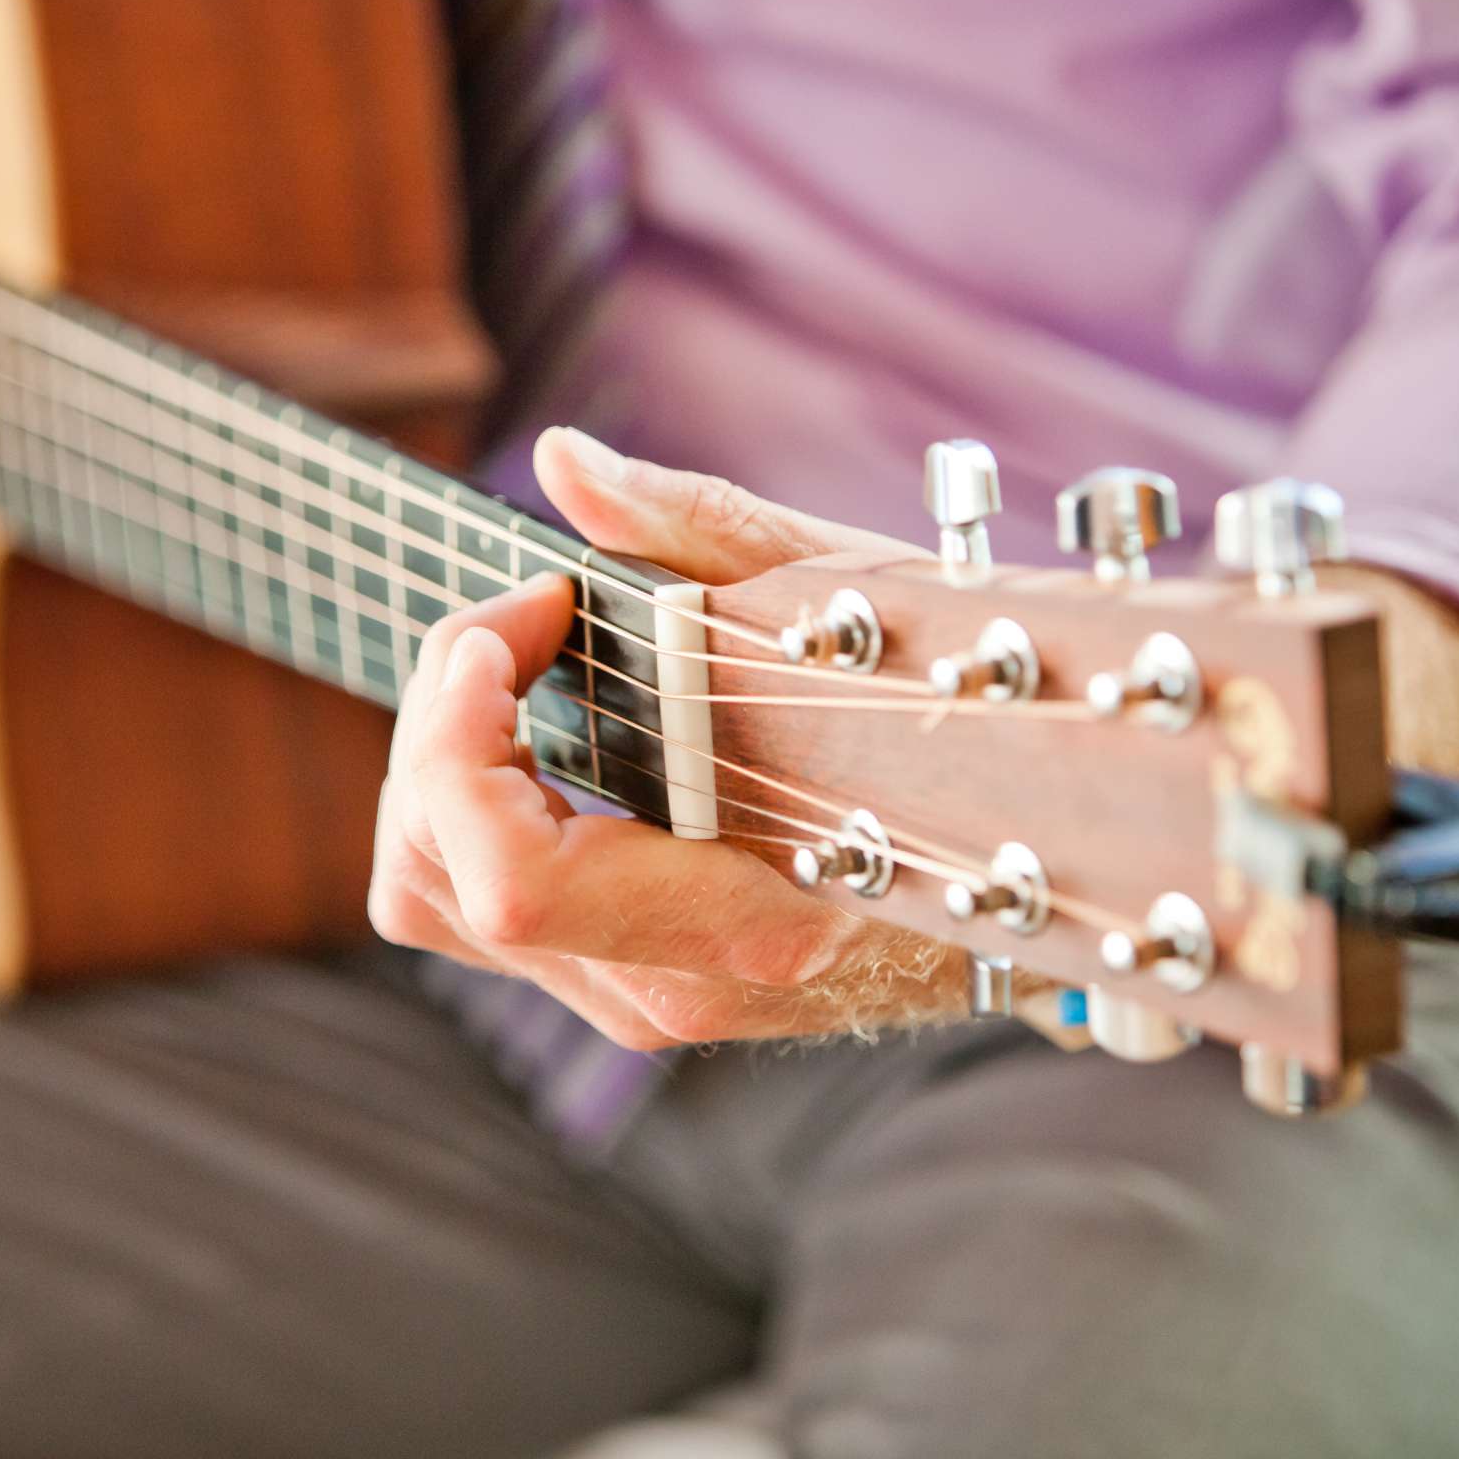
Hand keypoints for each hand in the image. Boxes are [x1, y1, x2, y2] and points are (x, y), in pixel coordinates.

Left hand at [369, 428, 967, 1048]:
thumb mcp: (845, 600)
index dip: (460, 746)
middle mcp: (676, 986)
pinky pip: (476, 905)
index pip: (508, 878)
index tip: (513, 625)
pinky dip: (474, 807)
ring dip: (443, 768)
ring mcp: (640, 998)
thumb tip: (564, 460)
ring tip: (520, 670)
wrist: (1025, 870)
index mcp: (744, 918)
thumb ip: (694, 527)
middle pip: (435, 878)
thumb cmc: (946, 723)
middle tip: (514, 625)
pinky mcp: (619, 981)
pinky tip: (541, 732)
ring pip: (433, 898)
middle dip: (436, 727)